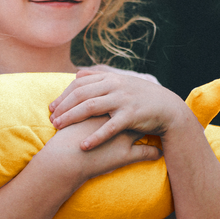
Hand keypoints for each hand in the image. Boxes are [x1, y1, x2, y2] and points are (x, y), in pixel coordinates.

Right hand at [42, 116, 161, 182]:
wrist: (64, 160)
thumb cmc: (64, 143)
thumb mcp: (72, 124)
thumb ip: (77, 115)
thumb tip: (76, 108)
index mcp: (105, 112)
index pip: (123, 104)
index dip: (129, 103)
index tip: (137, 104)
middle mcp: (116, 121)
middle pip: (136, 113)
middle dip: (145, 114)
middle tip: (152, 113)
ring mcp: (123, 138)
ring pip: (144, 133)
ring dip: (153, 133)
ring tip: (161, 133)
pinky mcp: (126, 155)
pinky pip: (146, 154)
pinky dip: (153, 154)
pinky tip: (160, 154)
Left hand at [49, 69, 187, 150]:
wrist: (168, 108)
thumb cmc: (141, 97)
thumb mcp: (121, 82)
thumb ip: (99, 76)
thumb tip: (77, 72)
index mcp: (110, 78)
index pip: (79, 84)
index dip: (63, 95)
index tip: (52, 107)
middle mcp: (114, 86)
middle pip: (80, 94)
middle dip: (63, 107)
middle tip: (51, 119)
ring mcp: (122, 100)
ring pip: (90, 107)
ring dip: (71, 118)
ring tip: (58, 128)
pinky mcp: (131, 115)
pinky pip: (109, 127)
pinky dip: (95, 137)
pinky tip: (83, 145)